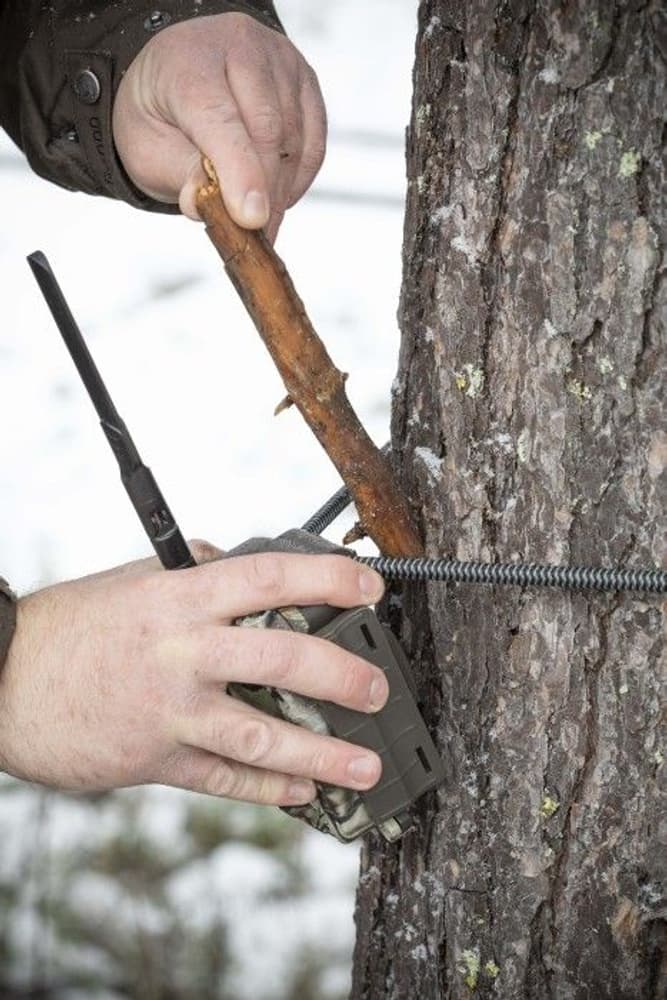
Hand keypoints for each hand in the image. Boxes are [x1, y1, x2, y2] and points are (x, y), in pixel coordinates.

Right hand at [0, 543, 386, 806]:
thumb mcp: (131, 581)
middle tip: (378, 685)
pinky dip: (268, 786)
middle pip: (281, 658)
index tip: (370, 584)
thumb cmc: (69, 627)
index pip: (268, 577)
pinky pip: (223, 777)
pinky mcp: (155, 759)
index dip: (327, 579)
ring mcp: (170, 710)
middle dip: (342, 672)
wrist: (2, 681)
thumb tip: (235, 559)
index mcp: (178, 597)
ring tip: (366, 764)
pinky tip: (303, 791)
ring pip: (262, 732)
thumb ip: (191, 572)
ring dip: (322, 752)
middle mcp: (181, 651)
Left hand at [112, 12, 326, 240]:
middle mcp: (239, 46)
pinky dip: (298, 178)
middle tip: (256, 240)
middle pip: (267, 129)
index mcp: (189, 60)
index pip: (220, 118)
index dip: (239, 172)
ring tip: (260, 222)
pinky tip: (277, 196)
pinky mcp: (304, 81)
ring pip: (294, 140)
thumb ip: (179, 175)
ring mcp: (279, 60)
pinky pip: (313, 142)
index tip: (252, 219)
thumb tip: (207, 204)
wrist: (176, 72)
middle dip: (264, 192)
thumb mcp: (147, 148)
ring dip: (280, 191)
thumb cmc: (160, 113)